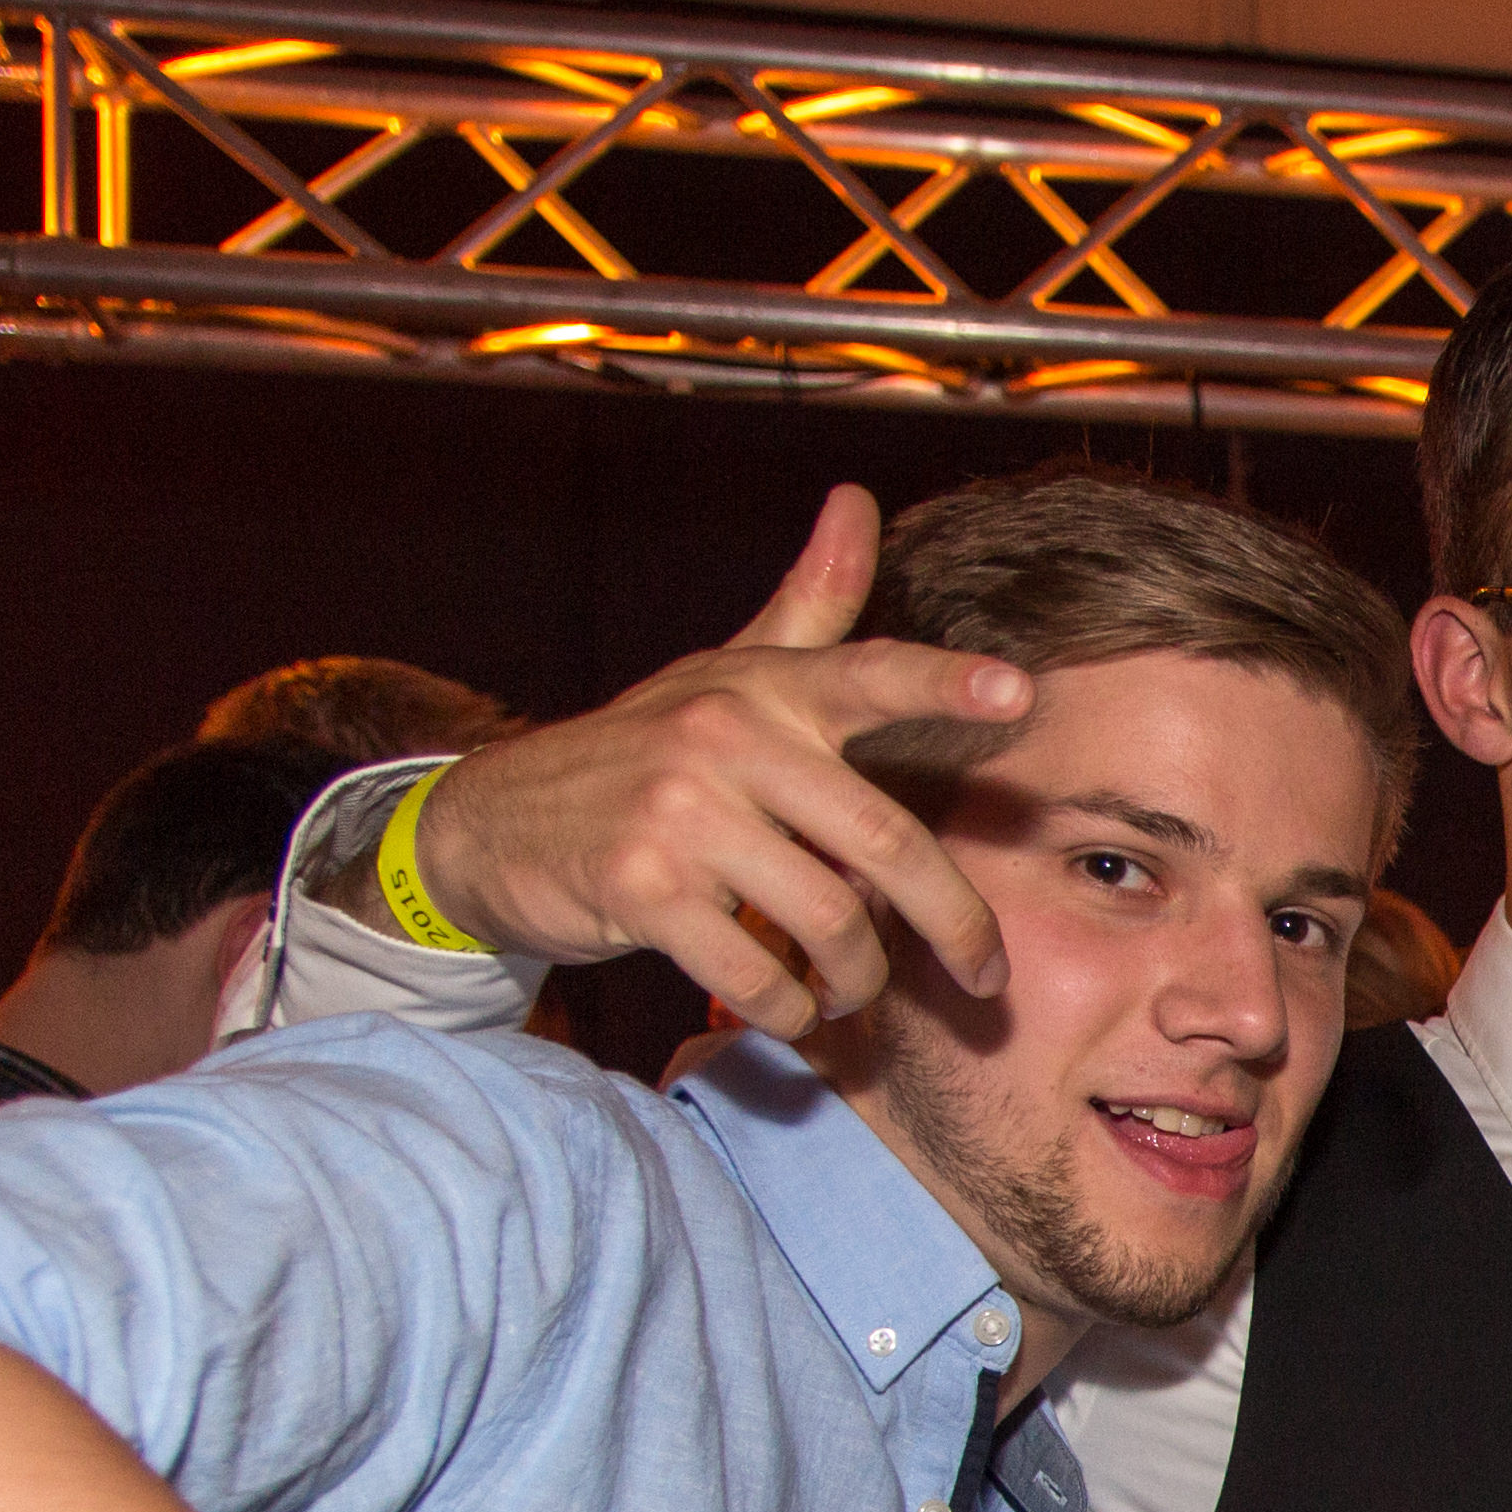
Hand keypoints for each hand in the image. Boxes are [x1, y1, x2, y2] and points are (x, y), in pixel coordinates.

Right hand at [389, 488, 1033, 1035]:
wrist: (493, 822)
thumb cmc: (643, 750)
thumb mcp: (724, 674)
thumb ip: (808, 606)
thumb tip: (856, 501)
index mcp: (761, 689)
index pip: (865, 673)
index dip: (942, 684)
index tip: (1017, 695)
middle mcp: (725, 739)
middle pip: (883, 843)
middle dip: (954, 924)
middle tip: (986, 974)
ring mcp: (679, 815)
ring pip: (828, 921)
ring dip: (857, 979)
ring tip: (854, 990)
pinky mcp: (641, 889)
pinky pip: (757, 973)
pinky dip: (788, 1009)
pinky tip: (790, 1009)